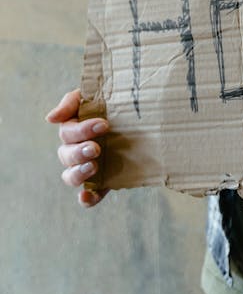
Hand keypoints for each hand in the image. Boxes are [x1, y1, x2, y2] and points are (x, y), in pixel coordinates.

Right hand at [46, 89, 109, 206]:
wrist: (140, 117)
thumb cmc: (111, 103)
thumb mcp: (91, 96)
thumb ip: (71, 102)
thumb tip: (50, 118)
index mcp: (73, 130)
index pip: (68, 133)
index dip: (83, 130)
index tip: (104, 124)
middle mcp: (76, 150)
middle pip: (66, 156)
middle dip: (79, 152)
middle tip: (96, 148)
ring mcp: (87, 167)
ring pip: (71, 176)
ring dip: (78, 173)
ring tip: (93, 166)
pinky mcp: (102, 182)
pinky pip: (89, 194)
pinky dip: (86, 198)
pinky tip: (87, 196)